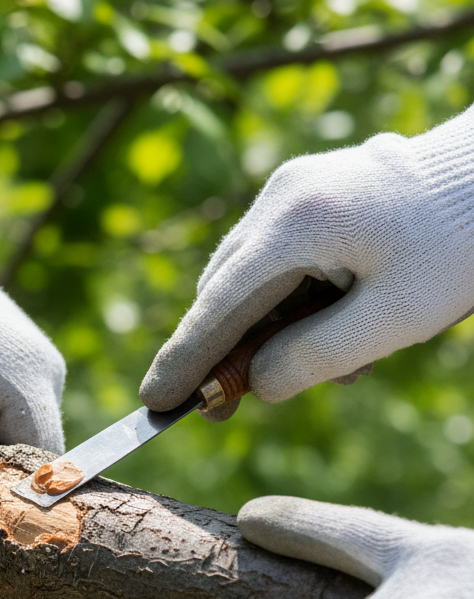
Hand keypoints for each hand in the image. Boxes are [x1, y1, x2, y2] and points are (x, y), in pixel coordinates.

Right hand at [140, 106, 473, 420]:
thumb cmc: (462, 243)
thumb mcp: (395, 318)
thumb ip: (315, 357)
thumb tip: (255, 385)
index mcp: (296, 222)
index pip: (218, 305)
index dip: (185, 358)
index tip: (154, 401)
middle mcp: (281, 197)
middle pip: (225, 291)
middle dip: (223, 353)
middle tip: (224, 409)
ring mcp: (293, 189)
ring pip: (248, 278)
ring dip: (265, 330)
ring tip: (336, 364)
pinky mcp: (310, 193)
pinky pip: (275, 259)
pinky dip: (286, 302)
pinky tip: (334, 325)